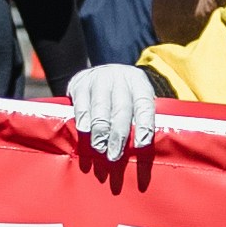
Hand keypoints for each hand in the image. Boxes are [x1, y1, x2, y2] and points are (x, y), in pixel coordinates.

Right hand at [63, 60, 163, 174]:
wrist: (99, 71)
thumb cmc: (122, 93)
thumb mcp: (135, 97)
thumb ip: (140, 116)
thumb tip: (141, 147)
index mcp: (139, 83)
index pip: (144, 105)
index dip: (144, 125)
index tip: (141, 144)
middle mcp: (120, 79)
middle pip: (121, 109)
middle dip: (118, 135)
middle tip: (115, 154)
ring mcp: (99, 80)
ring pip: (100, 109)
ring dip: (100, 131)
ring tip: (100, 147)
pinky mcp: (81, 85)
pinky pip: (82, 105)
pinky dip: (83, 120)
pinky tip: (85, 131)